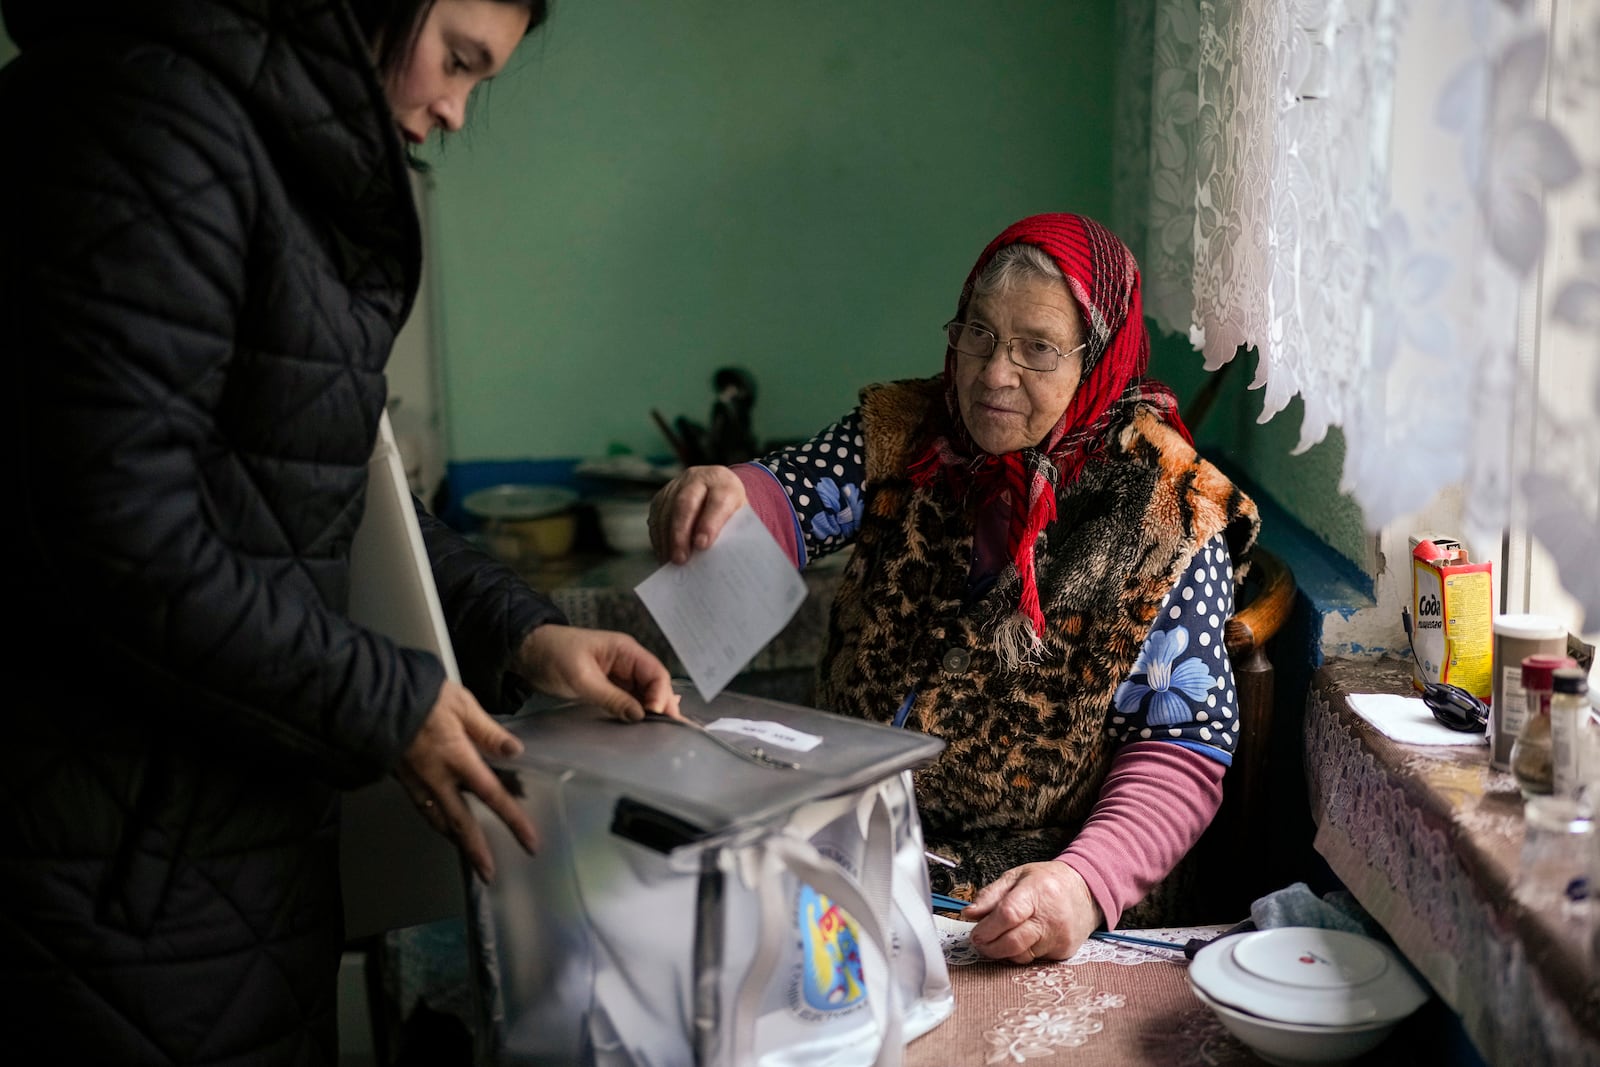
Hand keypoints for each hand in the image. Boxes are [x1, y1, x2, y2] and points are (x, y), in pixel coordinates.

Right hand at [396, 678, 537, 882]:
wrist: (372, 698)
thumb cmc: (420, 695)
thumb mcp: (462, 704)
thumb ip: (488, 731)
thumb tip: (514, 751)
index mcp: (457, 758)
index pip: (492, 795)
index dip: (513, 821)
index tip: (529, 842)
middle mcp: (437, 778)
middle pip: (461, 823)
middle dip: (476, 851)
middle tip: (489, 873)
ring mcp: (416, 782)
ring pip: (439, 820)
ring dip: (456, 841)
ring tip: (469, 856)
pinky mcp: (401, 780)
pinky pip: (423, 809)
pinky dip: (437, 822)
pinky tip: (443, 824)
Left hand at [516, 624, 681, 721]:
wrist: (525, 652)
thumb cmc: (553, 655)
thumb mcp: (582, 678)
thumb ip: (612, 697)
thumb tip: (639, 716)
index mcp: (625, 650)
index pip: (655, 673)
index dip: (661, 694)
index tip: (656, 715)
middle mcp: (627, 661)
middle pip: (654, 685)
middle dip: (662, 705)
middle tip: (668, 731)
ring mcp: (618, 675)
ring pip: (643, 694)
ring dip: (650, 711)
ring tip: (660, 732)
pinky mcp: (607, 686)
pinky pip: (628, 699)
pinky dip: (636, 711)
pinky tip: (643, 725)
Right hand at [649, 465, 745, 563]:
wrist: (716, 490)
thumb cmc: (729, 511)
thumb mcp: (737, 518)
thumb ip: (728, 532)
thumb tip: (716, 557)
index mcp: (724, 483)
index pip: (717, 502)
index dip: (709, 524)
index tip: (702, 546)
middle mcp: (699, 478)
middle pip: (686, 504)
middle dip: (681, 534)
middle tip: (680, 558)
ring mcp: (677, 484)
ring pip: (667, 510)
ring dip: (666, 539)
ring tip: (669, 561)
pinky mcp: (662, 495)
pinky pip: (656, 515)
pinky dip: (658, 536)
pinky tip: (663, 552)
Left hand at [963, 860, 1103, 963]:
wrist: (1087, 891)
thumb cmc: (1048, 882)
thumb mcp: (1017, 877)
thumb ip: (990, 895)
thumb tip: (968, 914)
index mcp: (1038, 892)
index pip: (1008, 915)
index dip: (987, 928)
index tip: (975, 933)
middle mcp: (1051, 918)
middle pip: (1012, 942)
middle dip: (990, 947)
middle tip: (980, 942)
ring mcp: (1060, 938)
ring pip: (1021, 955)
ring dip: (1004, 952)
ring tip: (999, 938)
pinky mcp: (1064, 953)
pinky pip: (1033, 960)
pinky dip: (1021, 953)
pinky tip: (1021, 940)